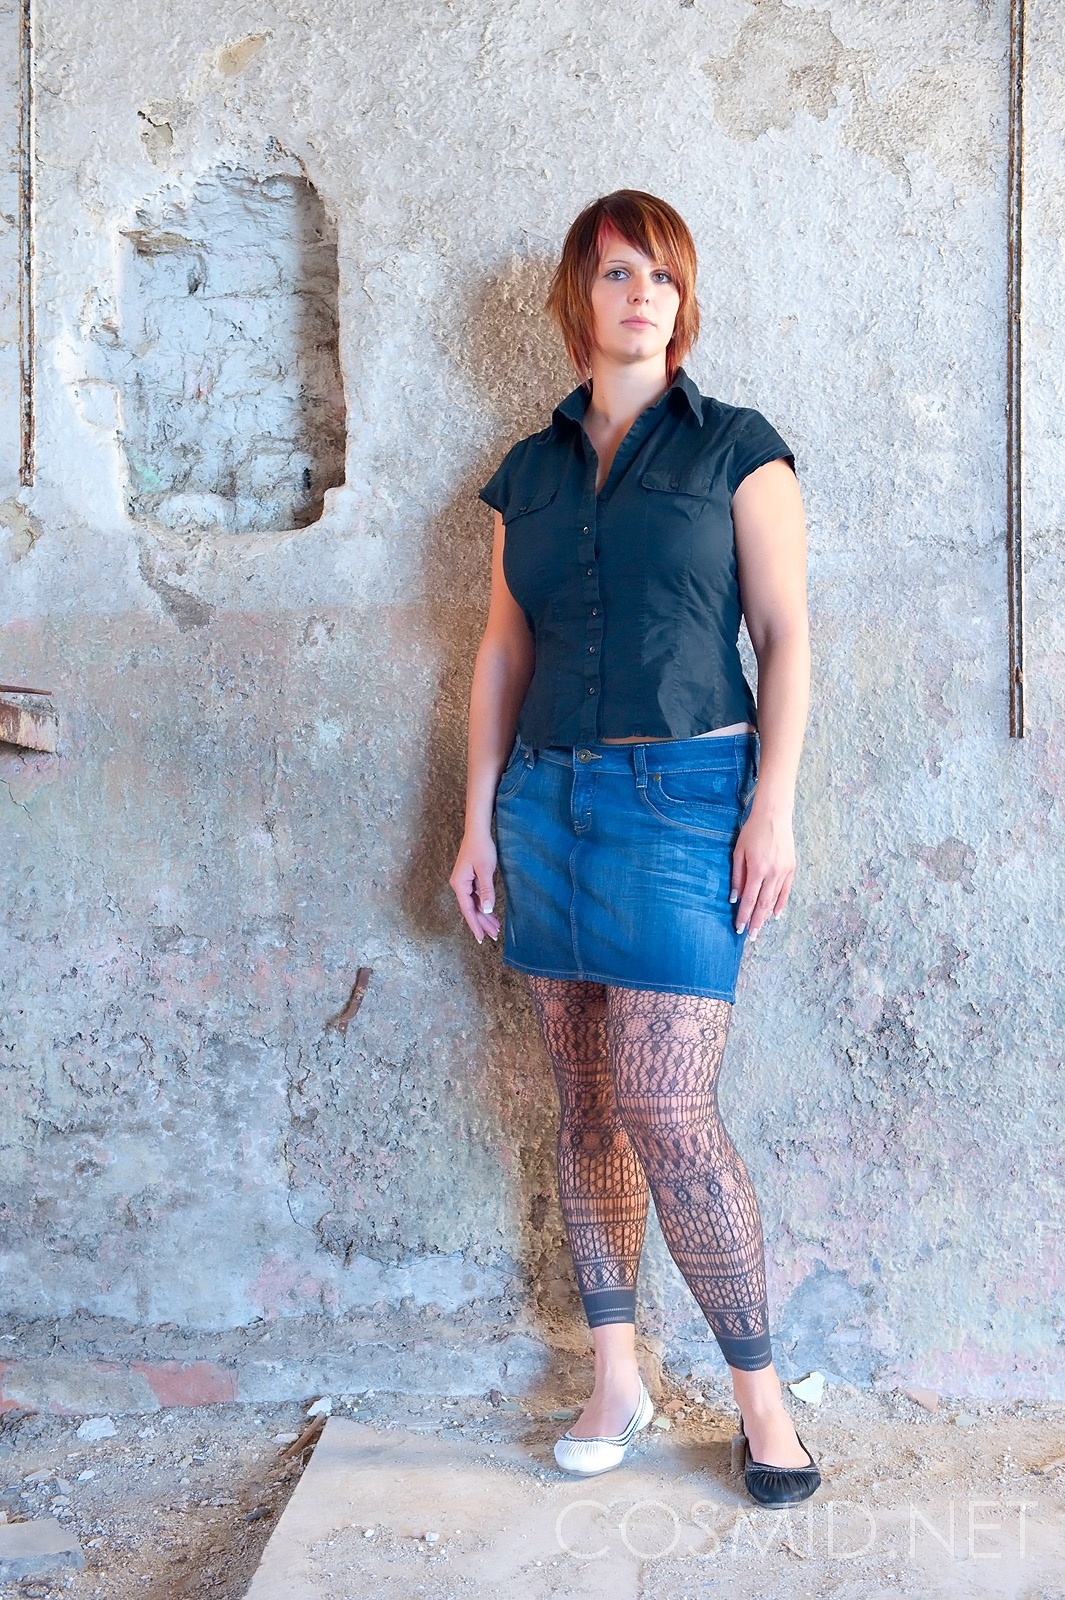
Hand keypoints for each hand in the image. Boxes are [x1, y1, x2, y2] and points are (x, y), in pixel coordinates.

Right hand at [449, 830, 501, 944]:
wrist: (477, 832)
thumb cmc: (481, 848)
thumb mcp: (485, 870)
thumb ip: (486, 890)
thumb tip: (486, 909)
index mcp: (460, 884)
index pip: (468, 910)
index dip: (475, 925)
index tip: (481, 938)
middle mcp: (459, 885)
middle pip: (471, 909)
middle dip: (482, 923)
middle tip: (494, 935)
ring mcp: (464, 883)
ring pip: (474, 904)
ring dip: (484, 916)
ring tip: (495, 928)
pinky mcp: (470, 880)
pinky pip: (476, 897)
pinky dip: (484, 906)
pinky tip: (490, 913)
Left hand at [730, 801, 795, 940]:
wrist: (774, 816)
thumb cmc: (752, 832)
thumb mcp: (738, 852)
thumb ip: (737, 877)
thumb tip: (735, 898)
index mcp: (757, 869)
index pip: (749, 899)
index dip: (743, 915)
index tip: (739, 928)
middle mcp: (772, 873)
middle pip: (763, 904)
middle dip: (756, 922)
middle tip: (750, 936)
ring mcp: (784, 871)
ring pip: (775, 900)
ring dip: (767, 916)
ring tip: (760, 928)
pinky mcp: (791, 868)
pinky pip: (786, 891)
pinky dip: (781, 904)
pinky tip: (775, 914)